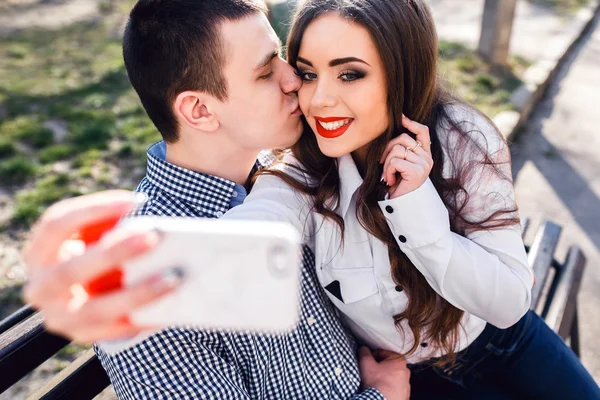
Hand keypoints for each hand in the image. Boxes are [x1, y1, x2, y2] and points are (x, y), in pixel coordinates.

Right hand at [22, 191, 178, 342]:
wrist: (77, 297)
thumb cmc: (93, 254)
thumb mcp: (91, 237)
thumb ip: (110, 227)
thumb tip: (148, 220)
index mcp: (39, 252)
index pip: (55, 225)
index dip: (93, 210)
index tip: (134, 201)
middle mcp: (41, 286)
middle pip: (71, 270)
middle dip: (115, 252)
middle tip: (153, 237)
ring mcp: (59, 316)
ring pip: (95, 309)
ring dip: (137, 293)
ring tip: (173, 278)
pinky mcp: (83, 335)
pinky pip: (115, 331)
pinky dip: (144, 318)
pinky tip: (170, 307)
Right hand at [359, 347, 410, 399]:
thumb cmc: (375, 383)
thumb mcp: (366, 363)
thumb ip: (365, 352)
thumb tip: (364, 349)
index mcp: (399, 360)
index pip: (383, 353)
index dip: (373, 356)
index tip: (368, 362)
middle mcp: (406, 371)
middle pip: (389, 365)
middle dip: (380, 367)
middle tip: (371, 372)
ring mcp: (406, 384)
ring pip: (393, 376)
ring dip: (385, 377)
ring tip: (376, 382)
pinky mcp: (405, 395)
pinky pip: (395, 387)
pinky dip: (388, 387)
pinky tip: (381, 390)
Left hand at [380, 114, 432, 198]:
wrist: (402, 205)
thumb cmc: (399, 184)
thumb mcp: (401, 164)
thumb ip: (401, 149)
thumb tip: (393, 130)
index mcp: (425, 154)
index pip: (423, 131)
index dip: (411, 123)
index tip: (400, 117)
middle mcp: (427, 158)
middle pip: (403, 138)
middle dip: (387, 149)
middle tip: (382, 163)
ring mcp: (423, 165)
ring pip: (397, 149)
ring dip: (386, 162)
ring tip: (387, 175)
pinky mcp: (416, 172)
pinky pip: (395, 161)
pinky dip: (388, 170)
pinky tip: (390, 180)